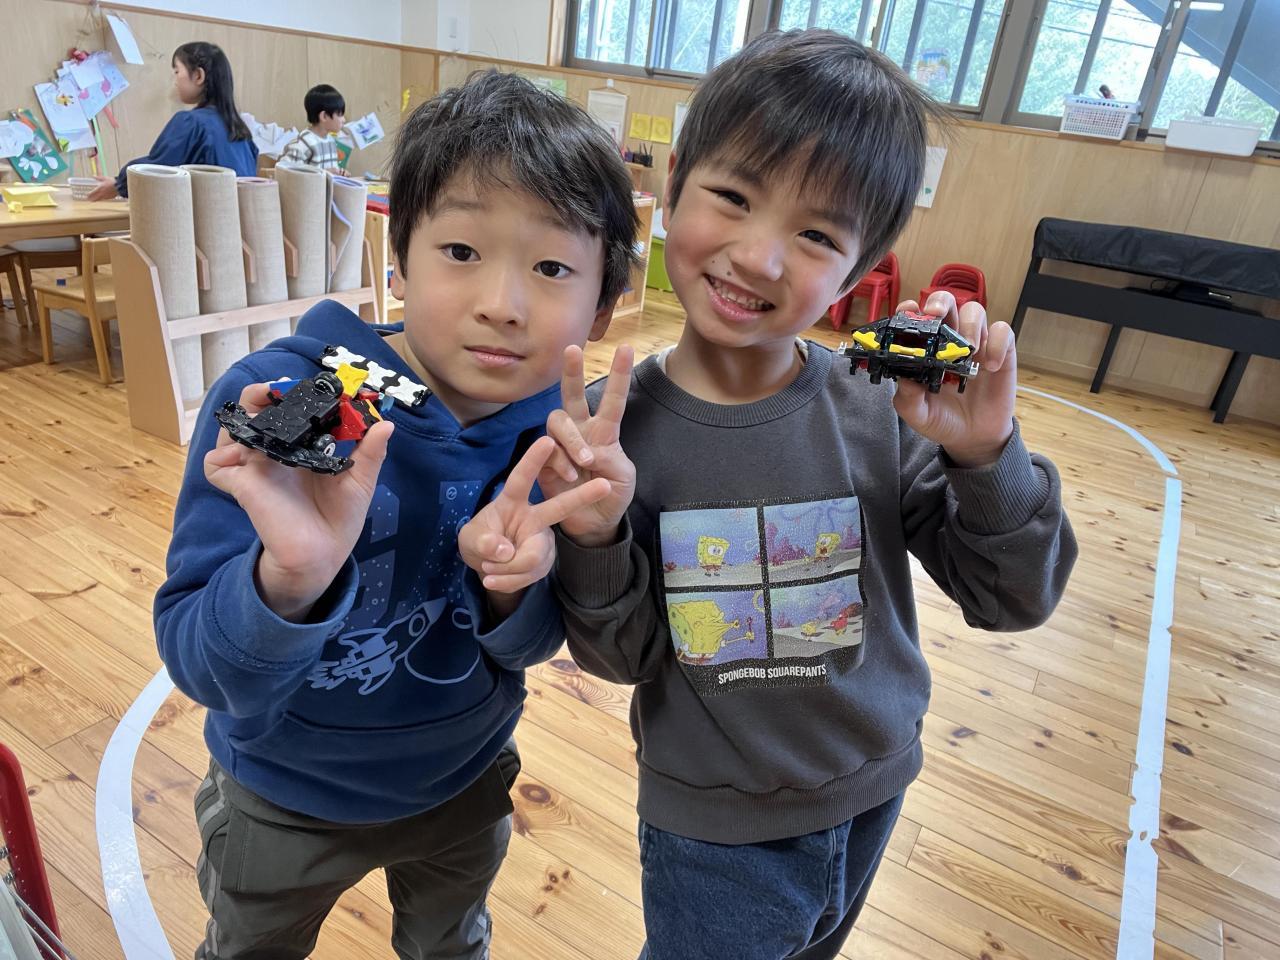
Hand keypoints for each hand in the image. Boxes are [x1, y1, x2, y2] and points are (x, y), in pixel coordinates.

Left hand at [85, 177, 117, 201]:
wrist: (120, 186)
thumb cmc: (112, 182)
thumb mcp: (104, 178)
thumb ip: (98, 178)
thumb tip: (93, 176)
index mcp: (99, 189)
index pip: (92, 193)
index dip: (89, 195)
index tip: (86, 196)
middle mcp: (102, 193)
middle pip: (95, 198)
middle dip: (92, 199)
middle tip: (89, 200)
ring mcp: (107, 196)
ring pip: (100, 199)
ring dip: (96, 200)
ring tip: (94, 200)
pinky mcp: (111, 197)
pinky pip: (105, 198)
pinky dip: (102, 198)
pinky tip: (102, 198)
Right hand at [204, 382, 392, 619]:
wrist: (324, 554)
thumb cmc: (340, 518)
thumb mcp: (360, 481)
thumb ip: (370, 452)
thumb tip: (387, 424)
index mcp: (301, 446)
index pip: (287, 409)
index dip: (288, 392)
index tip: (301, 384)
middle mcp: (276, 452)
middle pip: (253, 410)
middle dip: (259, 394)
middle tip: (275, 390)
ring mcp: (256, 467)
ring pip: (230, 430)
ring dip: (240, 419)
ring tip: (260, 417)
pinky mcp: (242, 485)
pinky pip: (216, 465)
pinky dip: (221, 457)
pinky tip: (242, 457)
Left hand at [459, 436, 611, 601]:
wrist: (487, 566)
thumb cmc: (478, 541)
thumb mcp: (470, 541)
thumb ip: (482, 542)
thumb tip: (504, 550)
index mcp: (511, 501)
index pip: (522, 478)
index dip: (533, 460)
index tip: (547, 440)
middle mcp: (532, 516)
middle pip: (559, 506)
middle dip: (583, 496)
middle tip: (606, 485)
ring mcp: (541, 539)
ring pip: (535, 556)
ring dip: (508, 570)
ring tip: (488, 572)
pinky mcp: (544, 560)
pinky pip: (531, 574)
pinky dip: (509, 582)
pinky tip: (496, 579)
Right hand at [539, 345, 635, 546]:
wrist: (593, 523)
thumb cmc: (610, 494)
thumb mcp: (623, 477)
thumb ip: (612, 460)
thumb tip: (590, 451)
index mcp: (605, 432)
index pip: (613, 400)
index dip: (619, 375)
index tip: (626, 347)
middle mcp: (581, 431)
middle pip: (574, 396)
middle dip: (572, 372)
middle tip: (573, 350)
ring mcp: (560, 445)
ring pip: (557, 421)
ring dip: (571, 438)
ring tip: (585, 460)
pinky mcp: (544, 461)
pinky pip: (546, 450)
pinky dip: (559, 462)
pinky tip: (569, 477)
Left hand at [890, 291, 1015, 466]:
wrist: (974, 437)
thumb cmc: (943, 419)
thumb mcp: (919, 415)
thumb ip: (908, 399)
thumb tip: (904, 379)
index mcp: (926, 348)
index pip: (917, 319)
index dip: (911, 310)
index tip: (907, 310)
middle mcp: (950, 340)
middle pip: (946, 304)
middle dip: (940, 302)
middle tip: (936, 315)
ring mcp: (976, 344)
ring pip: (974, 312)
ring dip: (970, 325)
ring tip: (968, 350)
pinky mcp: (1001, 352)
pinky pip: (1003, 333)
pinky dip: (997, 343)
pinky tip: (990, 366)